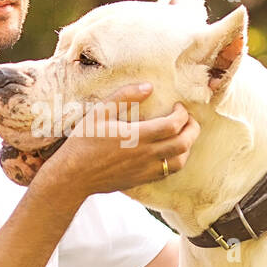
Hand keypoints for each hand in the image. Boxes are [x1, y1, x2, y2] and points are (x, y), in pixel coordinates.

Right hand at [39, 84, 199, 200]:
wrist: (73, 176)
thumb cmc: (83, 142)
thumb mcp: (99, 113)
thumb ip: (124, 97)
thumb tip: (148, 86)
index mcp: (136, 136)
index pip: (174, 125)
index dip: (182, 114)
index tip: (178, 106)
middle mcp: (145, 155)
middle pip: (183, 144)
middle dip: (192, 129)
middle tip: (188, 119)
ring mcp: (145, 170)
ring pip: (180, 161)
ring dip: (187, 146)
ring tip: (182, 134)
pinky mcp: (142, 180)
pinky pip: (168, 172)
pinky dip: (176, 160)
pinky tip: (169, 151)